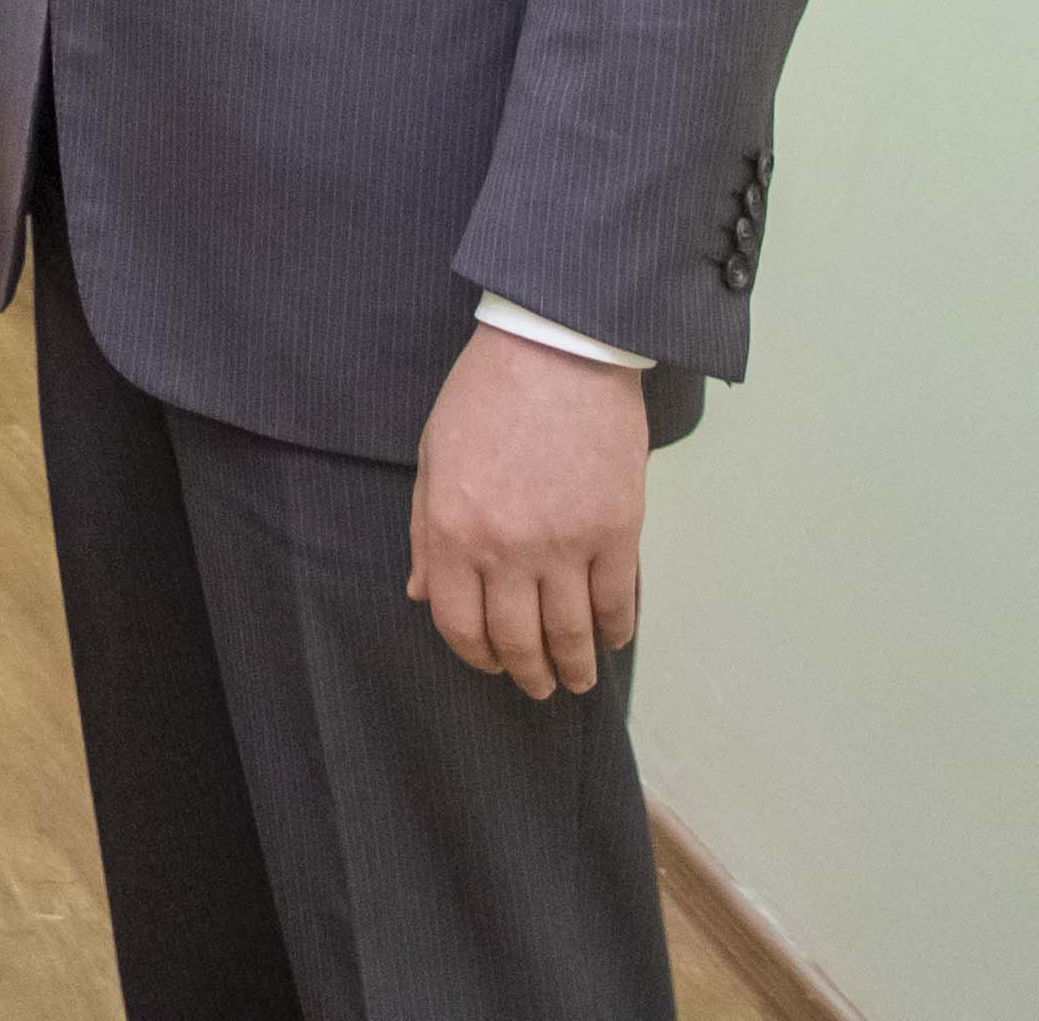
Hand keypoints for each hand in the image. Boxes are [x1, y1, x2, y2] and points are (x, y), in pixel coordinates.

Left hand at [408, 325, 647, 698]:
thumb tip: (421, 594)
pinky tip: (610, 640)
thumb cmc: (486, 395)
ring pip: (569, 635)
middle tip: (537, 687)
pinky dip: (614, 631)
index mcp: (452, 530)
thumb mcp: (434, 457)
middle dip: (527, 674)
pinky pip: (617, 603)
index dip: (475, 654)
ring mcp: (564, 545)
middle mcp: (505, 549)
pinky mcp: (615, 532)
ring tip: (576, 681)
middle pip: (517, 640)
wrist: (556, 350)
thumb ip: (424, 532)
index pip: (459, 623)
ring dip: (573, 669)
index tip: (490, 662)